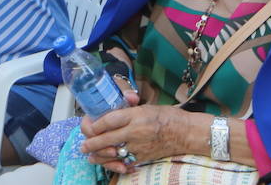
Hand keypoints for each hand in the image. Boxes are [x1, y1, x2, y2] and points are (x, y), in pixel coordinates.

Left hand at [80, 98, 201, 173]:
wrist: (187, 133)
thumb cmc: (168, 117)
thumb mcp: (146, 107)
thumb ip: (128, 110)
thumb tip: (112, 111)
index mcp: (136, 115)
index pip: (110, 120)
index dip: (95, 124)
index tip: (88, 126)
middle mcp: (136, 131)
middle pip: (107, 138)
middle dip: (92, 143)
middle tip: (83, 145)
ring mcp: (140, 146)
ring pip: (114, 153)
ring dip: (99, 155)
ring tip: (90, 155)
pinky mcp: (144, 157)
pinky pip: (125, 162)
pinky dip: (114, 163)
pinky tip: (106, 163)